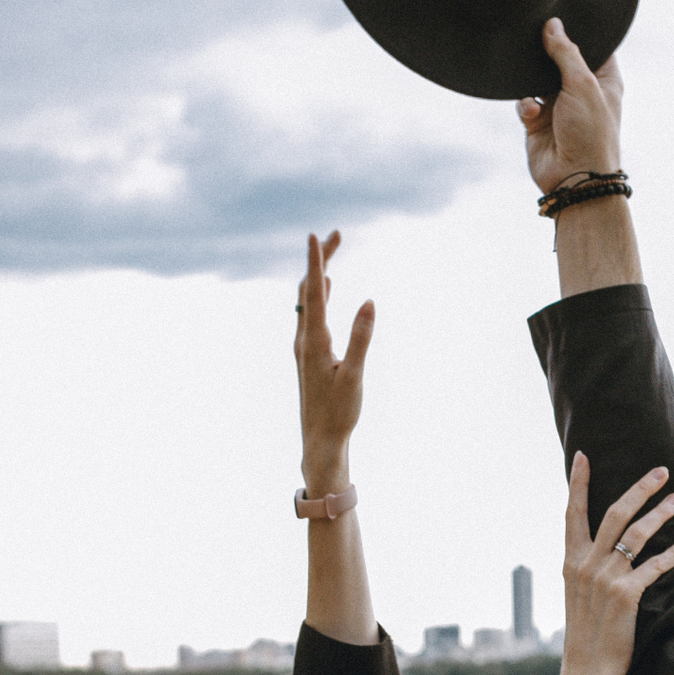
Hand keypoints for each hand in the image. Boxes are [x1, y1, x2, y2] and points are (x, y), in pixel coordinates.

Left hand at [295, 230, 374, 494]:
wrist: (320, 441)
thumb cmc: (339, 413)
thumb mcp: (355, 375)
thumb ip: (362, 338)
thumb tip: (369, 302)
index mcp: (314, 341)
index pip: (314, 292)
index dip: (316, 261)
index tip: (316, 234)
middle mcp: (304, 340)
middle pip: (308, 290)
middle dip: (321, 260)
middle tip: (337, 233)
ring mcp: (303, 347)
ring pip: (307, 301)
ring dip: (318, 275)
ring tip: (330, 251)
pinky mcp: (308, 355)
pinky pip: (309, 315)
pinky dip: (318, 294)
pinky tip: (325, 289)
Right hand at [517, 19, 622, 194]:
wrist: (574, 180)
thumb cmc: (590, 134)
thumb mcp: (583, 84)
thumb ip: (566, 52)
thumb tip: (552, 25)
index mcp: (602, 80)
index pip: (593, 47)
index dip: (580, 32)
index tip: (563, 15)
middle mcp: (581, 92)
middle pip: (560, 60)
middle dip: (548, 53)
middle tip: (536, 39)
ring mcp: (558, 108)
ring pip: (537, 79)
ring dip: (531, 80)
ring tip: (531, 80)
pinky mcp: (538, 124)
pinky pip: (525, 103)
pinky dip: (525, 106)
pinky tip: (531, 113)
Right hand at [559, 455, 673, 674]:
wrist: (588, 670)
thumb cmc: (588, 635)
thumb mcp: (578, 596)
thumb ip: (588, 569)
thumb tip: (604, 551)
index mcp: (571, 563)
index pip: (573, 513)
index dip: (578, 483)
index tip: (583, 456)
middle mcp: (586, 565)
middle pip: (614, 513)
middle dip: (639, 489)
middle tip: (660, 472)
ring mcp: (606, 578)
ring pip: (637, 533)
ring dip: (660, 512)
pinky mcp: (627, 594)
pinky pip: (655, 565)